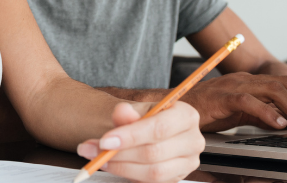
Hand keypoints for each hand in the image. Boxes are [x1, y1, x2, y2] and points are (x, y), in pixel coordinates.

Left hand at [76, 103, 203, 182]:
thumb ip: (128, 112)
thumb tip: (122, 112)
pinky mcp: (178, 177)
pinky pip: (152, 182)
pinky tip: (114, 166)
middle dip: (119, 154)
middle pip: (154, 152)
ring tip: (100, 158)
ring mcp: (188, 162)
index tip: (105, 140)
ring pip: (153, 172)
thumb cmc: (147, 119)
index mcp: (187, 115)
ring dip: (121, 167)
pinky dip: (129, 175)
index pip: (159, 128)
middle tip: (94, 150)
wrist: (151, 131)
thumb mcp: (137, 110)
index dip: (130, 136)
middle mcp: (193, 140)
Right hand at [182, 72, 286, 137]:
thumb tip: (283, 122)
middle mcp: (244, 80)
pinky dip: (267, 112)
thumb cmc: (203, 111)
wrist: (173, 107)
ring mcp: (233, 86)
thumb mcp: (238, 113)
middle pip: (284, 83)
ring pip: (272, 89)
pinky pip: (248, 101)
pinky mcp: (221, 97)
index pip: (285, 83)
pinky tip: (278, 124)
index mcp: (249, 82)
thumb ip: (260, 115)